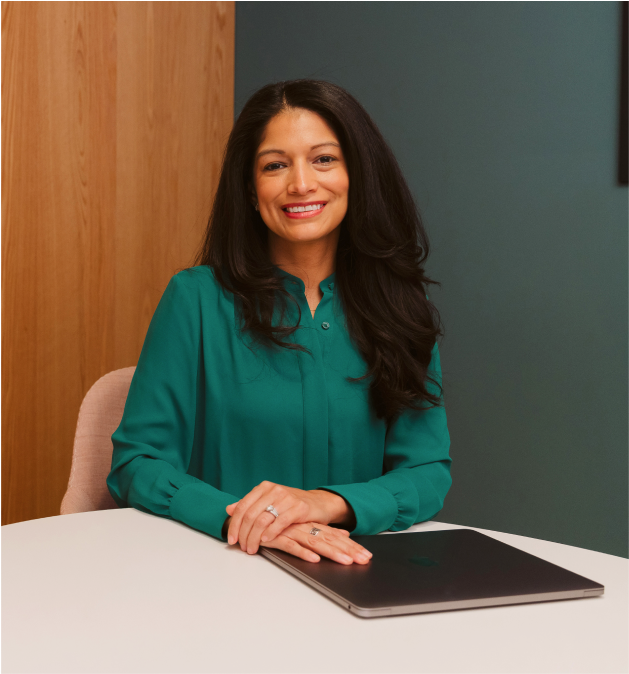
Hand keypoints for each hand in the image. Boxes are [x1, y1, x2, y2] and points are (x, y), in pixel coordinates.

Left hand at [225, 481, 352, 553]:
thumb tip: (229, 509)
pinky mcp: (299, 508)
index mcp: (264, 487)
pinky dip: (270, 534)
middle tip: (243, 548)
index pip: (242, 506)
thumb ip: (250, 505)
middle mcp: (273, 490)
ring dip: (254, 538)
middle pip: (250, 515)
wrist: (319, 503)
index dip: (234, 525)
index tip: (231, 540)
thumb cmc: (292, 504)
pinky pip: (280, 522)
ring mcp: (286, 498)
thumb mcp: (269, 502)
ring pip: (263, 520)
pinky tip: (266, 541)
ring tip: (253, 548)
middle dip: (243, 535)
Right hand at [261, 522, 371, 564]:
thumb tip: (344, 535)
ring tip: (346, 562)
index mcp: (311, 526)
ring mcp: (291, 531)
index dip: (351, 546)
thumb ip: (322, 531)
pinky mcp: (276, 537)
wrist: (249, 517)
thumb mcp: (302, 528)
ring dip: (331, 553)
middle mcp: (304, 527)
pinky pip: (291, 545)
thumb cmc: (277, 525)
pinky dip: (303, 552)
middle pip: (329, 540)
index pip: (334, 536)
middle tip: (364, 560)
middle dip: (348, 551)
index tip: (366, 556)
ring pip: (315, 542)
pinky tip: (314, 559)